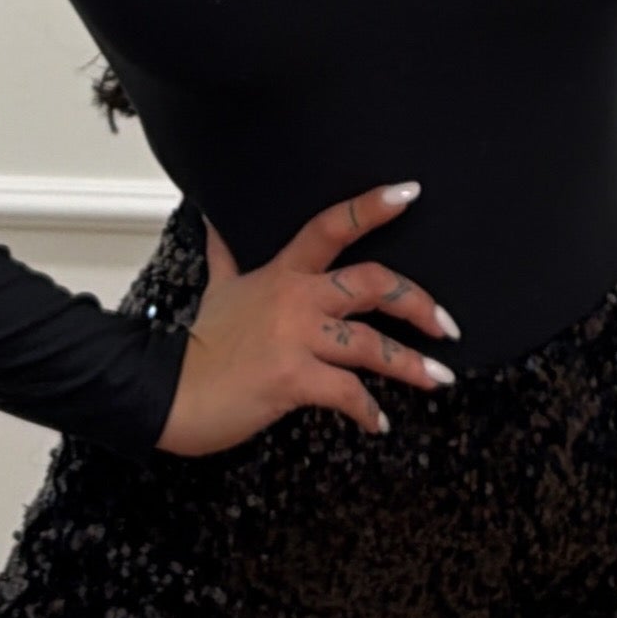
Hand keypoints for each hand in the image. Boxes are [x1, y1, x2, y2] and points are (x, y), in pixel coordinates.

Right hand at [154, 180, 460, 459]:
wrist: (169, 392)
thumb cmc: (199, 346)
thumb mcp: (217, 290)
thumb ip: (225, 255)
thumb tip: (215, 221)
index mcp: (282, 273)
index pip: (331, 227)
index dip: (372, 208)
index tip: (410, 193)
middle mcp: (296, 298)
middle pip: (373, 283)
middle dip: (418, 302)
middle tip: (447, 324)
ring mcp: (296, 338)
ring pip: (373, 345)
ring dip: (413, 365)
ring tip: (438, 379)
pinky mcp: (295, 379)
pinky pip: (348, 392)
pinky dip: (368, 410)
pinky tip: (378, 423)